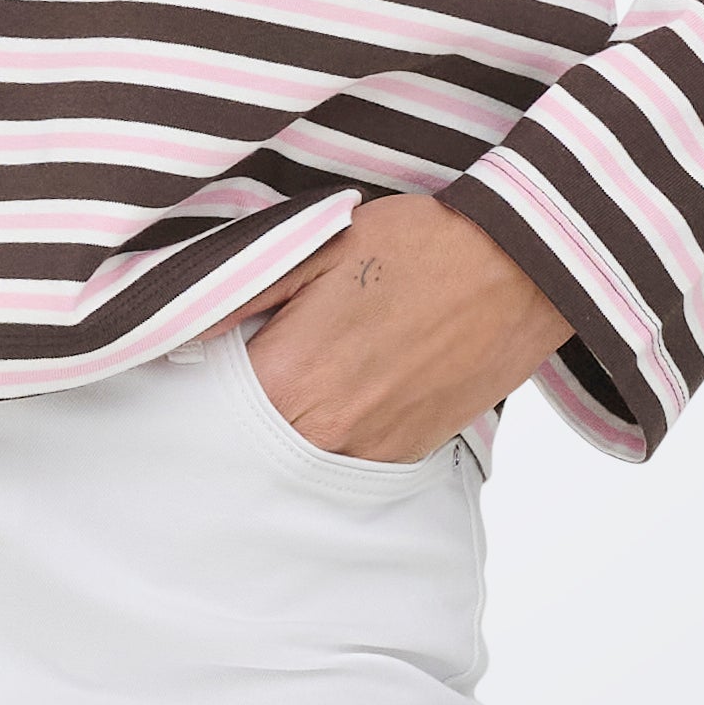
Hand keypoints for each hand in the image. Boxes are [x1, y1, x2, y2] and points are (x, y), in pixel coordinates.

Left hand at [237, 195, 568, 461]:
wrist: (521, 268)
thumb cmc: (419, 245)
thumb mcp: (319, 248)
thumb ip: (245, 297)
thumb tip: (182, 334)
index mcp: (290, 377)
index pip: (214, 401)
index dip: (206, 373)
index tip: (212, 351)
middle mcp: (325, 431)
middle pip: (252, 437)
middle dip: (248, 402)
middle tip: (267, 353)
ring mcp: (371, 452)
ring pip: (301, 454)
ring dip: (295, 420)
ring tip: (317, 367)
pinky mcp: (410, 456)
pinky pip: (350, 459)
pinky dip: (339, 432)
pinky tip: (352, 385)